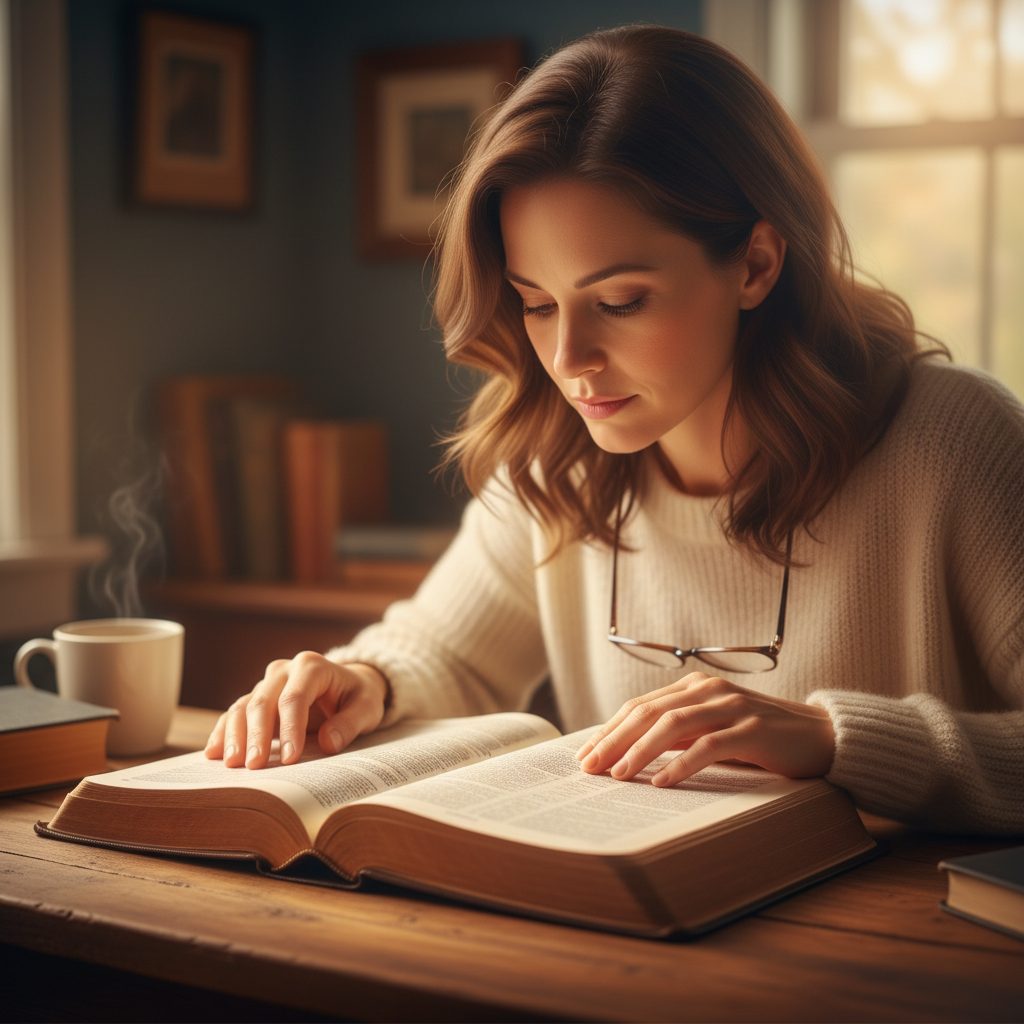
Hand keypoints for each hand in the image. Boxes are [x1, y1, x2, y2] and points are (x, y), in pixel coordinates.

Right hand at [203, 653, 388, 768]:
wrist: (348, 685)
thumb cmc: (358, 697)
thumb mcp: (367, 707)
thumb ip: (350, 723)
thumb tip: (328, 743)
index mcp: (311, 666)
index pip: (294, 698)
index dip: (290, 729)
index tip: (289, 759)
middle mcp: (284, 671)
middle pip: (263, 702)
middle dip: (257, 736)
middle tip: (254, 766)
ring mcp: (267, 684)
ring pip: (243, 707)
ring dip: (235, 736)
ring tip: (232, 764)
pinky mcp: (257, 699)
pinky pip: (235, 713)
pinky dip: (224, 732)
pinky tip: (214, 753)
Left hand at [575, 672, 834, 785]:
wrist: (821, 737)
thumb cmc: (760, 739)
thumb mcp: (713, 730)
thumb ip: (678, 734)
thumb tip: (628, 753)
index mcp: (694, 687)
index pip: (640, 706)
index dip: (609, 730)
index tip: (585, 755)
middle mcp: (708, 690)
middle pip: (648, 713)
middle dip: (614, 740)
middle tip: (590, 767)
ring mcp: (731, 707)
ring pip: (673, 725)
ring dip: (640, 751)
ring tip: (619, 775)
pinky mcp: (753, 730)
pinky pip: (709, 746)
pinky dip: (682, 764)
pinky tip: (662, 782)